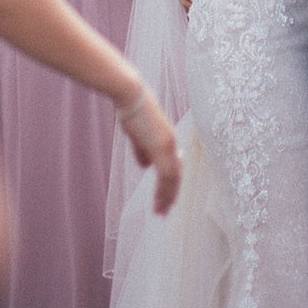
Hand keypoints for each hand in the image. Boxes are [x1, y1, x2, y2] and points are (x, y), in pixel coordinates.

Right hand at [114, 85, 182, 214]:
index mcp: (167, 138)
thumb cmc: (132, 110)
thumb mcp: (137, 133)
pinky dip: (163, 192)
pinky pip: (166, 176)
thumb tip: (145, 166)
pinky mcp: (161, 148)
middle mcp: (172, 143)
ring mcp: (168, 145)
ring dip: (167, 197)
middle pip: (176, 174)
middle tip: (165, 211)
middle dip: (171, 194)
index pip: (174, 165)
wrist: (130, 95)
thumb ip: (142, 150)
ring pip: (172, 179)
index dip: (171, 182)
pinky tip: (158, 203)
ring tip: (161, 212)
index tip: (166, 196)